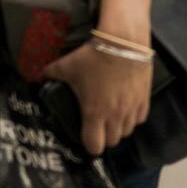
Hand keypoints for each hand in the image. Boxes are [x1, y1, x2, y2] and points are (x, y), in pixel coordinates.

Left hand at [45, 41, 150, 157]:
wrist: (123, 41)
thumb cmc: (94, 56)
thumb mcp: (66, 66)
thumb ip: (51, 75)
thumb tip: (41, 78)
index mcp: (94, 113)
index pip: (95, 146)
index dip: (89, 146)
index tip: (86, 138)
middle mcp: (115, 115)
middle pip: (112, 141)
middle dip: (104, 138)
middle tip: (98, 127)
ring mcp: (132, 108)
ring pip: (127, 132)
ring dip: (119, 129)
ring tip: (112, 118)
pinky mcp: (144, 98)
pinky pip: (140, 119)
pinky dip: (132, 118)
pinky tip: (126, 109)